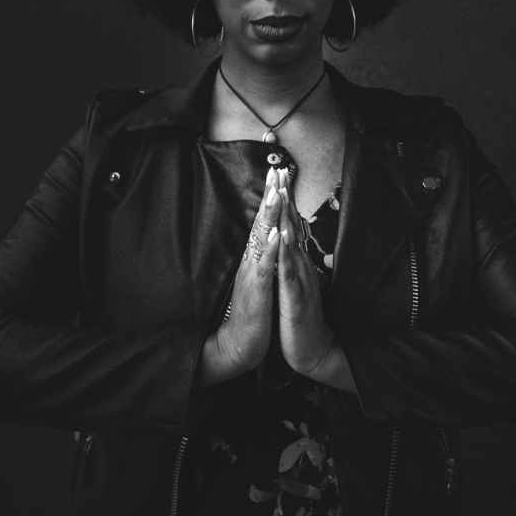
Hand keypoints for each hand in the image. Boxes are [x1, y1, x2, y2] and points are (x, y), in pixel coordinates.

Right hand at [197, 169, 280, 387]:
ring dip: (269, 217)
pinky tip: (277, 236)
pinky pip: (264, 268)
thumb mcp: (259, 280)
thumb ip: (261, 258)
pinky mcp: (257, 292)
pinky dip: (271, 251)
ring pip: (261, 241)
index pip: (263, 222)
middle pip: (260, 223)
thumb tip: (266, 237)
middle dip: (269, 197)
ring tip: (276, 194)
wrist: (238, 344)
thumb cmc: (252, 312)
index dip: (270, 198)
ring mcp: (252, 275)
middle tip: (275, 171)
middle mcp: (251, 262)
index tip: (277, 174)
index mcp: (255, 258)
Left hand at [275, 168, 334, 375]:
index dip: (284, 200)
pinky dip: (285, 253)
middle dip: (286, 198)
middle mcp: (300, 266)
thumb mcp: (295, 284)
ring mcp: (300, 281)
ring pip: (292, 244)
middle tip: (280, 170)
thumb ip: (293, 262)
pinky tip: (282, 237)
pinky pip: (289, 272)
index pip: (290, 225)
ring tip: (282, 194)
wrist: (313, 349)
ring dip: (287, 218)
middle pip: (293, 226)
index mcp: (297, 263)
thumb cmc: (301, 317)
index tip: (277, 174)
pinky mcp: (295, 298)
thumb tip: (290, 241)